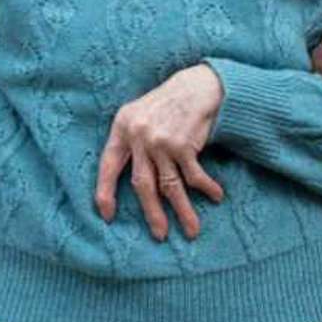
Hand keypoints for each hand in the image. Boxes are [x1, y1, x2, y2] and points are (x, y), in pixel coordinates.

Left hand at [95, 64, 225, 240]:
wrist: (197, 86)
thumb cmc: (167, 103)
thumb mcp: (139, 114)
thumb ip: (130, 141)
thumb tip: (130, 180)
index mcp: (122, 127)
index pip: (108, 165)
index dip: (105, 191)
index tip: (107, 214)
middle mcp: (139, 136)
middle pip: (142, 185)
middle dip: (152, 213)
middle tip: (159, 235)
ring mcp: (161, 142)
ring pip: (170, 187)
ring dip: (182, 211)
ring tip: (191, 231)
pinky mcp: (183, 145)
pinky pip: (193, 176)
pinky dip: (206, 188)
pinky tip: (216, 196)